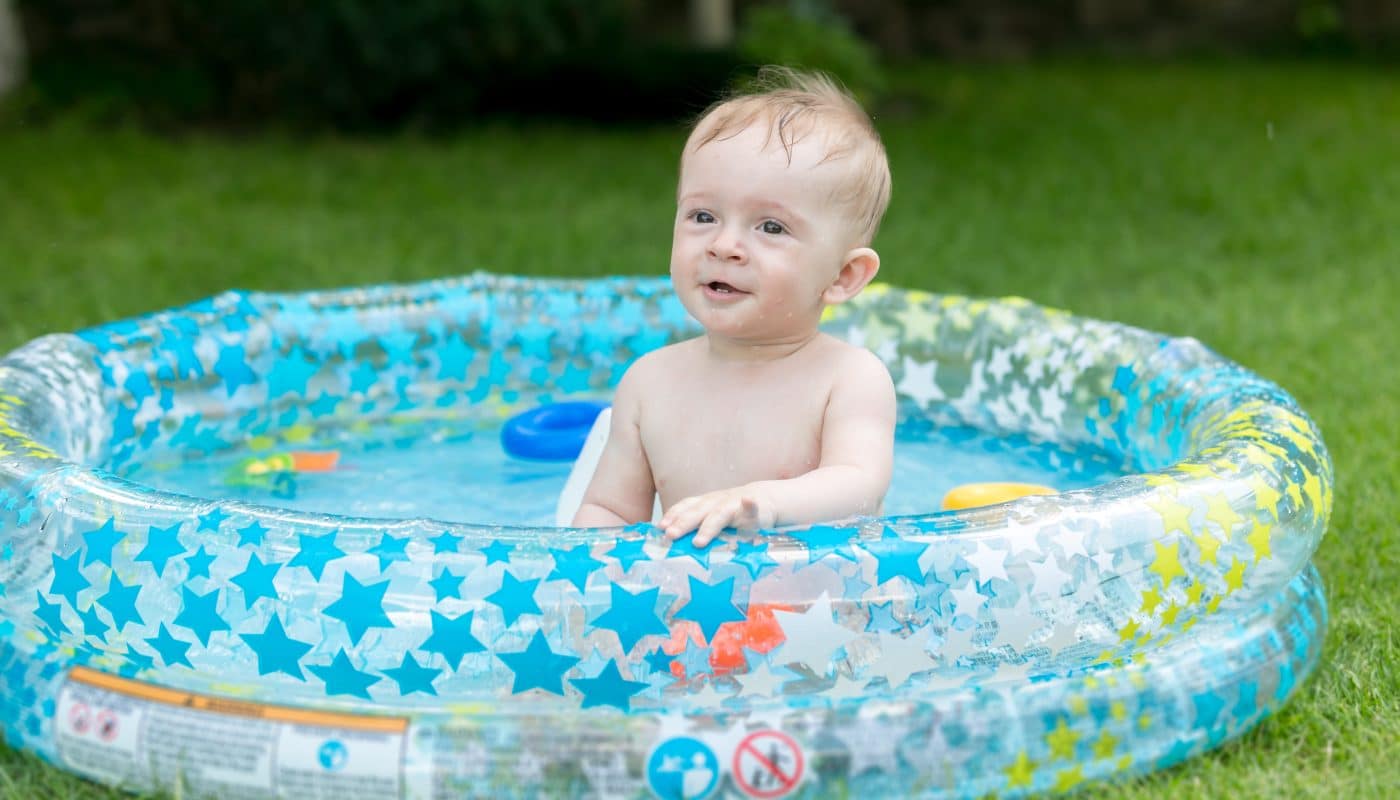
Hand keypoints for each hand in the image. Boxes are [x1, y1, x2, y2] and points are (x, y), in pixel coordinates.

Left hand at [659, 485, 775, 546]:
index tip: (661, 528)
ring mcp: (735, 505)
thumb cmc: (732, 514)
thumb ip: (696, 527)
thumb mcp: (712, 517)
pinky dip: (750, 504)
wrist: (764, 499)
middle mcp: (716, 502)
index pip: (685, 507)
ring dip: (709, 526)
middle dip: (683, 523)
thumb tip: (670, 542)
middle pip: (697, 512)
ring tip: (699, 541)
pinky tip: (749, 501)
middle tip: (671, 535)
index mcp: (704, 504)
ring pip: (720, 514)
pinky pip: (752, 507)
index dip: (673, 515)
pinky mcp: (755, 510)